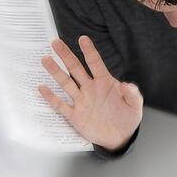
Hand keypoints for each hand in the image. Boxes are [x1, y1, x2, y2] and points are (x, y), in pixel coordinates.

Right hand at [39, 36, 142, 150]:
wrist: (119, 137)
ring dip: (56, 72)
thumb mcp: (135, 107)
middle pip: (75, 69)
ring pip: (66, 83)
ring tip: (46, 59)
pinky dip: (51, 97)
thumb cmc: (127, 118)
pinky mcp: (75, 115)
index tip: (82, 38)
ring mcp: (81, 101)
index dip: (89, 51)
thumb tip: (127, 85)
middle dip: (66, 55)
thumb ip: (133, 95)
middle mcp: (90, 88)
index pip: (95, 63)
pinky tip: (42, 87)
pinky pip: (61, 105)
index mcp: (105, 83)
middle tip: (55, 42)